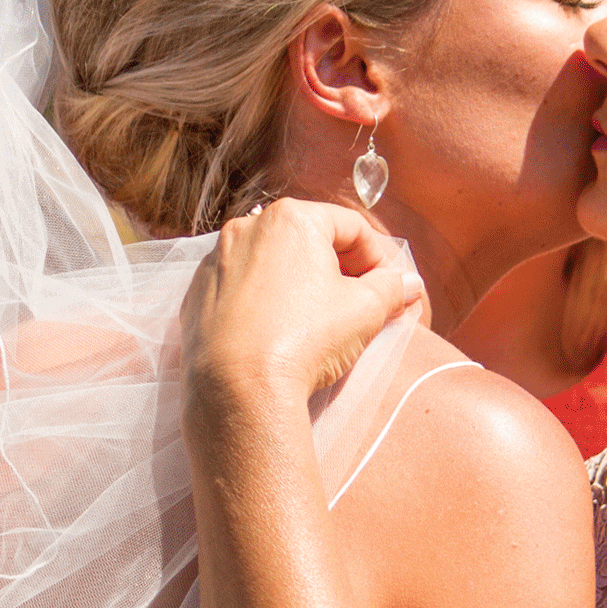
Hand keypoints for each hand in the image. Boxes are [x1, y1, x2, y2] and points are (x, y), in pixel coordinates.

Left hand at [184, 199, 424, 405]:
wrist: (238, 389)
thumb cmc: (305, 339)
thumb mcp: (365, 311)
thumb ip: (391, 288)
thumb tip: (410, 284)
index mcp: (292, 219)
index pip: (351, 227)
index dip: (378, 257)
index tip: (388, 287)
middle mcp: (248, 227)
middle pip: (308, 240)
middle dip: (339, 269)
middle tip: (358, 303)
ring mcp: (216, 259)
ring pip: (272, 262)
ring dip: (299, 283)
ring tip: (317, 320)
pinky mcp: (196, 293)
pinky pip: (241, 287)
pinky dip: (263, 300)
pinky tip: (278, 332)